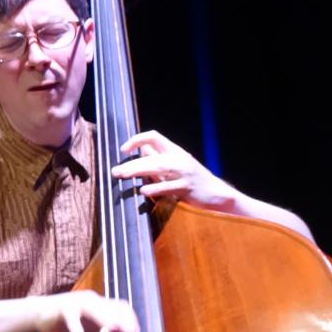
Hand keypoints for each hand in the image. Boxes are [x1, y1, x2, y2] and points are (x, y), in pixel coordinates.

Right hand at [38, 290, 139, 331]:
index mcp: (100, 304)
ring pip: (93, 309)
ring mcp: (76, 302)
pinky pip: (71, 316)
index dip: (131, 320)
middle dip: (124, 321)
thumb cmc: (66, 323)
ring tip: (113, 329)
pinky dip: (76, 326)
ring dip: (105, 319)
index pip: (121, 308)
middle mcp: (91, 300)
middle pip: (111, 307)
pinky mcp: (62, 308)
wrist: (40, 314)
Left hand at [112, 130, 236, 209]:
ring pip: (159, 168)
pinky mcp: (188, 188)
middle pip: (153, 156)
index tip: (123, 150)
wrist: (216, 194)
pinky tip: (143, 191)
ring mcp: (184, 173)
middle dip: (132, 163)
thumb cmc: (192, 180)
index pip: (154, 137)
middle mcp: (180, 159)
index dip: (137, 139)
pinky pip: (169, 187)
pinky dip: (156, 188)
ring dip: (138, 171)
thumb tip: (141, 149)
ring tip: (122, 175)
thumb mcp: (176, 165)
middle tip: (115, 171)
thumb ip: (159, 157)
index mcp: (175, 151)